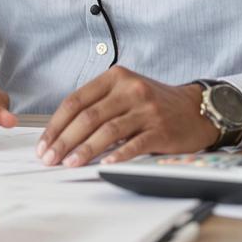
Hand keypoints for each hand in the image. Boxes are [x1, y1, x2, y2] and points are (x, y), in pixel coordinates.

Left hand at [36, 66, 218, 166]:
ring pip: (107, 130)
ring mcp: (146, 109)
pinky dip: (117, 154)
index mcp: (114, 78)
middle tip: (50, 157)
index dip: (56, 124)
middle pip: (88, 116)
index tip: (44, 143)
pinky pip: (134, 143)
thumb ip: (97, 104)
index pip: (76, 101)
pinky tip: (104, 164)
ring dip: (84, 149)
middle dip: (64, 140)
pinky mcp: (161, 129)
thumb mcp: (124, 91)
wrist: (197, 108)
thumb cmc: (154, 103)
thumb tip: (62, 132)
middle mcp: (130, 89)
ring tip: (69, 163)